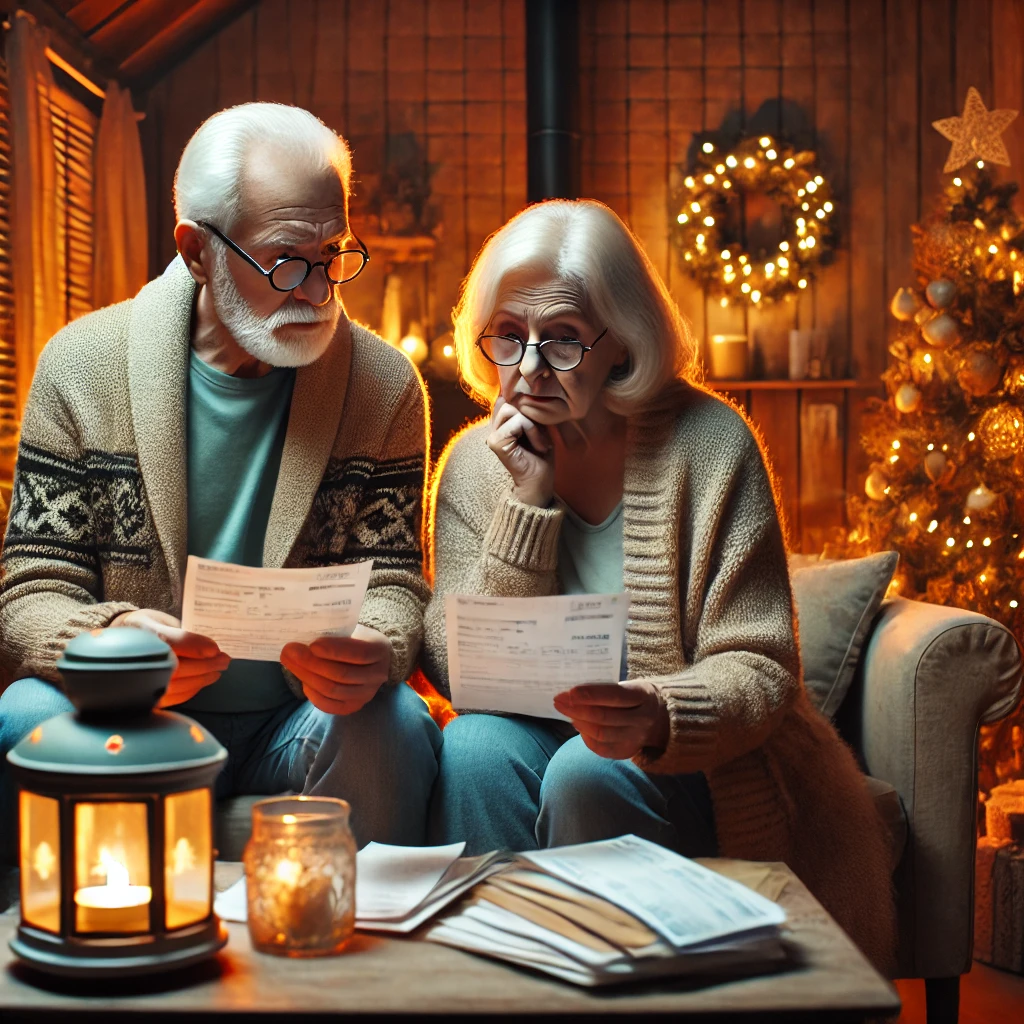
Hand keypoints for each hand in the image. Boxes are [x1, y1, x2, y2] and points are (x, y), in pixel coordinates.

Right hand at [110, 608, 228, 707]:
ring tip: (217, 671)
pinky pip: (171, 697)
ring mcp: (138, 680)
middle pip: (177, 667)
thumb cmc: (143, 627)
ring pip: (177, 685)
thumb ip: (181, 631)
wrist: (117, 641)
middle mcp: (138, 658)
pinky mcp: (142, 696)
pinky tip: (202, 681)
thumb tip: (209, 647)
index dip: (195, 646)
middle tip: (225, 660)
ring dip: (202, 679)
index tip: (215, 648)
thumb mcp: (159, 619)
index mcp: (142, 634)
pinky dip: (191, 690)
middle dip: (206, 665)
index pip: (171, 642)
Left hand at [280, 624, 392, 715]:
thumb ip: (334, 634)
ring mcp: (367, 694)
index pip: (359, 654)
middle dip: (312, 663)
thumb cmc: (356, 639)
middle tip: (289, 651)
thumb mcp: (352, 630)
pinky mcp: (353, 706)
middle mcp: (377, 675)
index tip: (312, 644)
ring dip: (307, 676)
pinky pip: (330, 705)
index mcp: (380, 650)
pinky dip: (313, 694)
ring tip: (289, 663)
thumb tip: (303, 637)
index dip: (334, 651)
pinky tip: (303, 681)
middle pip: (342, 674)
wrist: (370, 659)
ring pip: (333, 690)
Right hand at [486, 396, 554, 507]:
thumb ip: (527, 410)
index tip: (536, 420)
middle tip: (538, 436)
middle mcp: (494, 428)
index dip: (521, 402)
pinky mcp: (496, 442)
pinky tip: (537, 446)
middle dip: (529, 416)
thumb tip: (522, 391)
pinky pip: (517, 422)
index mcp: (501, 423)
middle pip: (508, 401)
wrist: (540, 479)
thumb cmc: (541, 454)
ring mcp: (493, 435)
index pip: (505, 398)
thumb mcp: (537, 425)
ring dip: (531, 425)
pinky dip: (532, 431)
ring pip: (512, 410)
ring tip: (538, 441)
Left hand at [553, 681, 668, 759]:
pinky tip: (578, 725)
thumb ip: (606, 689)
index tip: (570, 692)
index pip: (615, 695)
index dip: (591, 694)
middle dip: (577, 709)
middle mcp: (643, 718)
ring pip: (601, 734)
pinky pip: (602, 748)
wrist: (660, 717)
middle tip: (559, 700)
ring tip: (565, 712)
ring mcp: (637, 737)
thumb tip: (573, 692)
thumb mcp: (628, 685)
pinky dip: (586, 737)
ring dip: (579, 722)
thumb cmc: (634, 696)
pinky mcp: (628, 751)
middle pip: (604, 717)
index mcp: (643, 696)